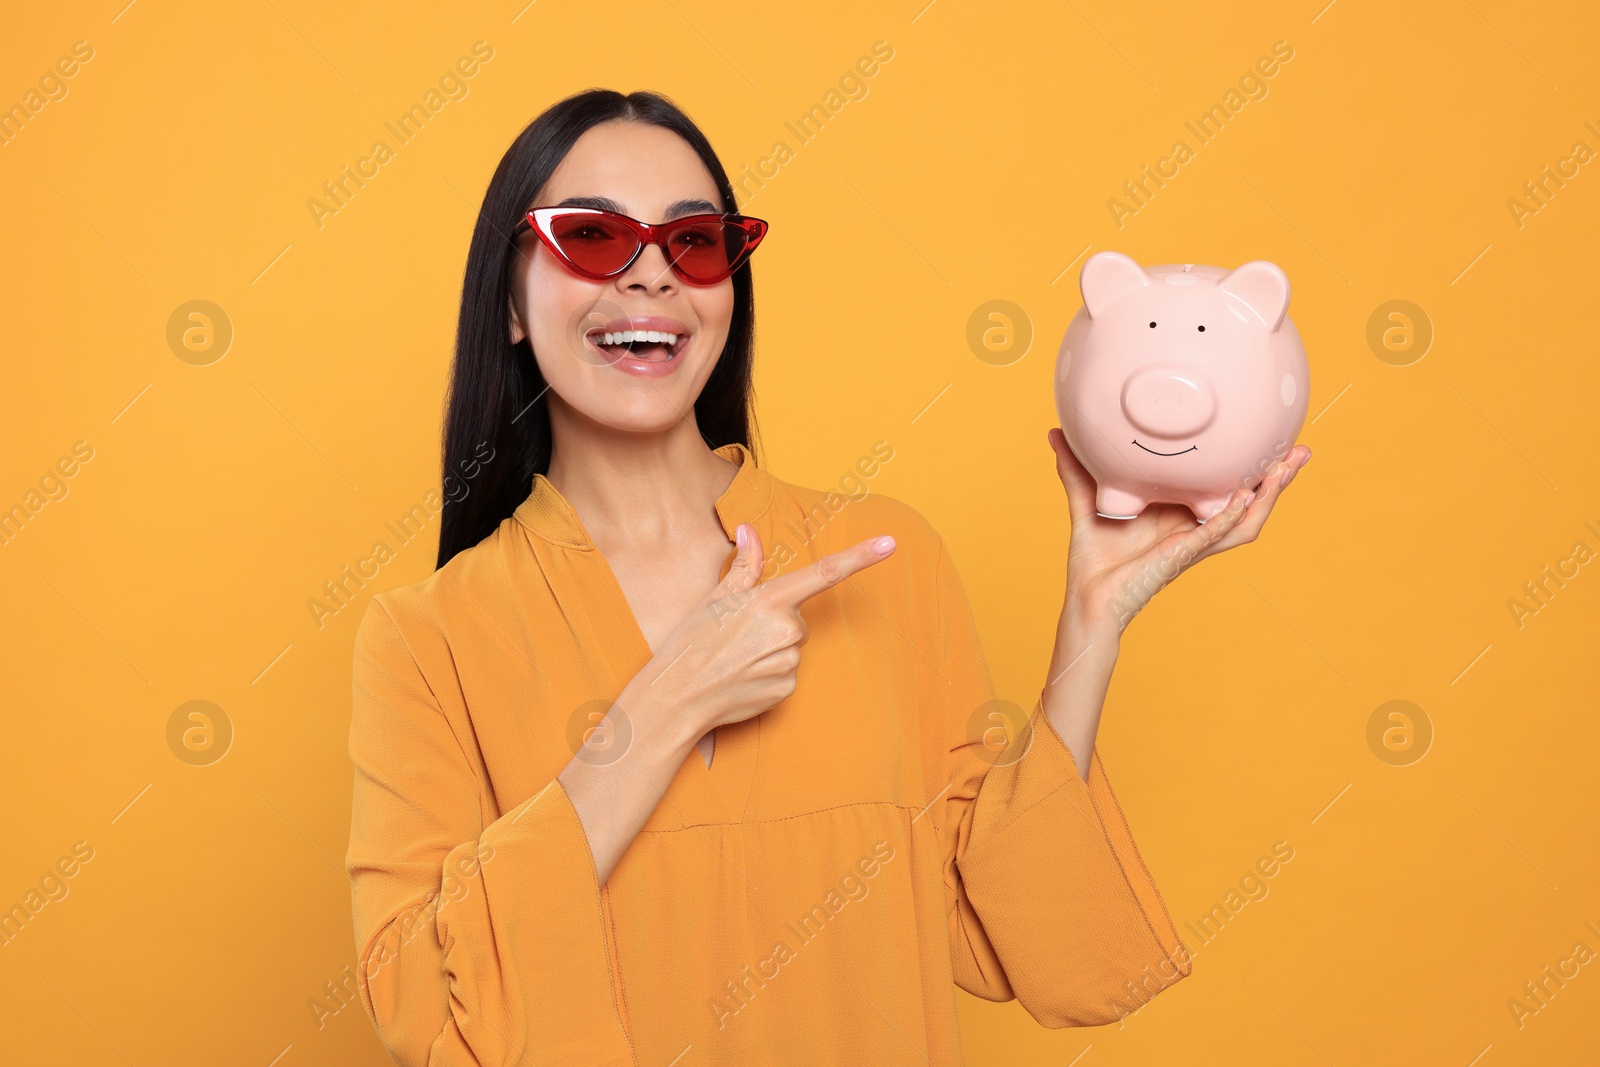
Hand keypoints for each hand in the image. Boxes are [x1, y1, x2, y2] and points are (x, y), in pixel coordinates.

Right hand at [621, 523, 897, 737]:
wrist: (677, 696)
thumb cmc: (692, 643)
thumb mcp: (715, 598)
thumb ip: (744, 565)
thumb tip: (750, 530)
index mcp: (769, 600)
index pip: (823, 573)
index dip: (860, 557)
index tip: (890, 543)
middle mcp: (786, 630)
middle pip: (798, 619)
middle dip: (775, 623)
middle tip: (739, 635)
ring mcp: (789, 663)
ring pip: (792, 648)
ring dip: (770, 650)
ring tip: (736, 658)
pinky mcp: (787, 690)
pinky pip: (788, 674)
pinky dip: (769, 674)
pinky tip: (743, 677)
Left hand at [1045, 427, 1309, 635]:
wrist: (1087, 598)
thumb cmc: (1093, 559)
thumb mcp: (1087, 500)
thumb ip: (1076, 467)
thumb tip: (1056, 432)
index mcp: (1180, 515)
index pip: (1224, 488)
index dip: (1248, 467)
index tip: (1266, 438)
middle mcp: (1194, 529)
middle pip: (1249, 502)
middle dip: (1277, 478)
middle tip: (1300, 450)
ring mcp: (1192, 544)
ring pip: (1245, 520)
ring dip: (1269, 495)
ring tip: (1289, 468)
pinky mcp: (1182, 556)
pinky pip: (1215, 534)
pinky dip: (1232, 514)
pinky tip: (1246, 494)